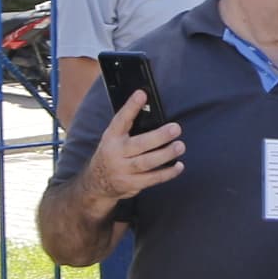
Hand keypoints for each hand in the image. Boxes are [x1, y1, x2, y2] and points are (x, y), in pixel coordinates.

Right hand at [83, 85, 184, 211]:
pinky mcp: (131, 184)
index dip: (131, 106)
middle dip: (159, 136)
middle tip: (175, 128)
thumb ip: (129, 128)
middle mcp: (115, 153)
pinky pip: (151, 179)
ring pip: (146, 162)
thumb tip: (154, 114)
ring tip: (180, 146)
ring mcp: (122, 170)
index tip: (142, 94)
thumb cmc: (112, 154)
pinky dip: (166, 173)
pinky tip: (178, 166)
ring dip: (165, 154)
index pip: (120, 119)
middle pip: (139, 144)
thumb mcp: (114, 138)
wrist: (97, 182)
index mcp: (111, 137)